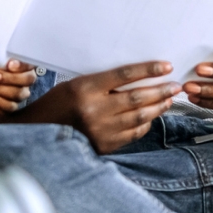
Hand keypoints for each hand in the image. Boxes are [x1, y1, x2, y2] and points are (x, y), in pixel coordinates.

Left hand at [0, 59, 37, 113]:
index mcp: (23, 64)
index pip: (30, 63)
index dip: (22, 65)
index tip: (9, 64)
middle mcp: (25, 80)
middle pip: (27, 80)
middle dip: (8, 77)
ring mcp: (19, 94)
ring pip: (17, 93)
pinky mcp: (10, 107)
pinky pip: (9, 106)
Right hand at [0, 60, 178, 153]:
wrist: (37, 134)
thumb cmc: (56, 105)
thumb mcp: (75, 85)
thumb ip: (103, 83)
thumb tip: (136, 79)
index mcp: (85, 89)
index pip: (124, 76)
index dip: (148, 70)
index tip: (166, 67)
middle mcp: (94, 110)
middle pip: (137, 97)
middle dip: (161, 90)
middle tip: (175, 85)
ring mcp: (100, 130)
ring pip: (140, 116)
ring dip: (159, 107)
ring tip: (169, 99)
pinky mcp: (104, 145)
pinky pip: (133, 133)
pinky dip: (145, 124)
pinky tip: (152, 116)